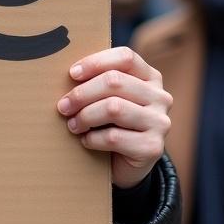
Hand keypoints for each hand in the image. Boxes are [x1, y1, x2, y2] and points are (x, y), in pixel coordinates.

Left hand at [56, 46, 171, 188]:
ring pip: (113, 108)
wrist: (124, 166)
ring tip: (73, 125)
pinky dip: (92, 139)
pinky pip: (114, 137)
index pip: (125, 57)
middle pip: (114, 82)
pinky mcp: (153, 147)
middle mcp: (160, 97)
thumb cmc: (109, 124)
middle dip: (82, 93)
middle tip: (63, 106)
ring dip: (85, 117)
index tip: (72, 74)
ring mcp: (160, 122)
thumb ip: (96, 83)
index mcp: (149, 77)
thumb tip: (68, 74)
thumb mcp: (105, 99)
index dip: (95, 62)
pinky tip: (86, 141)